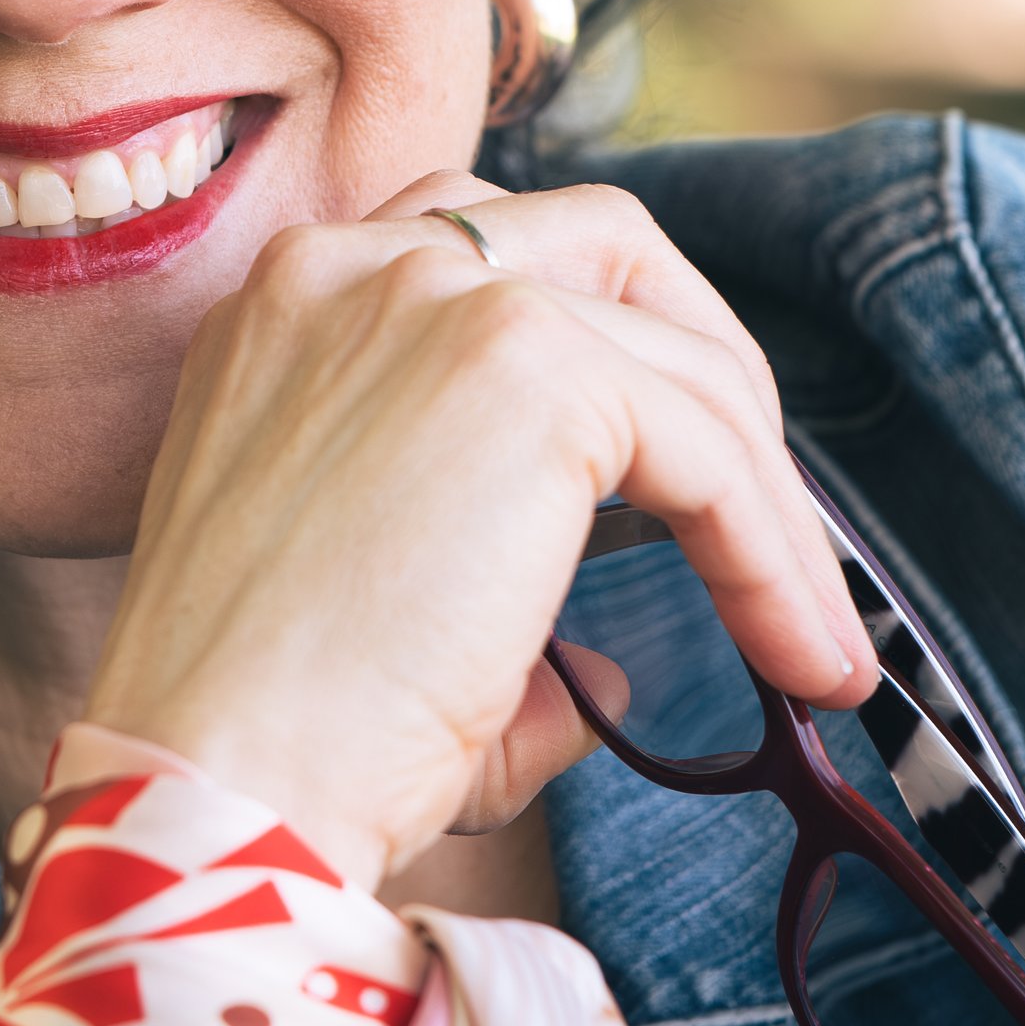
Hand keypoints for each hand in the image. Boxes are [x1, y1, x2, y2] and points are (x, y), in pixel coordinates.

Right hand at [86, 176, 873, 893]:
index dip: (609, 353)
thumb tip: (605, 675)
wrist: (217, 784)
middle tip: (765, 516)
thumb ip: (483, 595)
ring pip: (677, 353)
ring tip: (807, 630)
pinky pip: (710, 444)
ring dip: (766, 491)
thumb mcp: (366, 612)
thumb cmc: (272, 743)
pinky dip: (776, 549)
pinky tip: (799, 655)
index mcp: (291, 306)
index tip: (679, 486)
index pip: (487, 257)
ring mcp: (437, 296)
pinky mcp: (526, 366)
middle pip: (601, 242)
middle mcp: (351, 266)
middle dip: (708, 365)